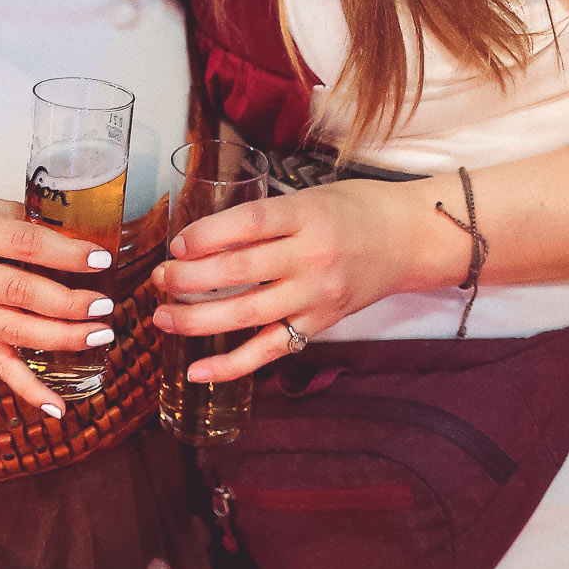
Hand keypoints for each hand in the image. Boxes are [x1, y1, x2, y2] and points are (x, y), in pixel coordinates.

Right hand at [0, 193, 121, 414]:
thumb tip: (75, 235)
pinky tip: (56, 406)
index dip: (64, 253)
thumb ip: (16, 219)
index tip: (99, 260)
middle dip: (66, 303)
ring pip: (9, 331)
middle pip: (16, 292)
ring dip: (59, 339)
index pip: (20, 242)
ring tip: (97, 335)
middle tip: (104, 305)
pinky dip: (26, 387)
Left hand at [151, 177, 434, 382]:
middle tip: (160, 279)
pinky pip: (269, 350)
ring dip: (197, 319)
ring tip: (163, 317)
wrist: (409, 240)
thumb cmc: (355, 211)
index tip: (176, 245)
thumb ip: (265, 217)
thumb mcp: (310, 197)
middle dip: (189, 278)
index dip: (206, 236)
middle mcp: (311, 257)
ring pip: (246, 313)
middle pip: (239, 270)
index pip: (247, 223)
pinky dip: (231, 365)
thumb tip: (202, 238)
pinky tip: (197, 371)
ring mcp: (316, 296)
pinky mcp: (318, 325)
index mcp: (306, 215)